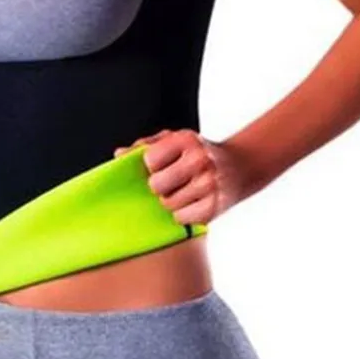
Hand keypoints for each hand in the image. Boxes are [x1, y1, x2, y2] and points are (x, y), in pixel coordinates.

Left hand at [114, 129, 250, 225]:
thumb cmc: (198, 153)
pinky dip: (183, 214)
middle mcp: (199, 160)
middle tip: (172, 181)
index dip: (152, 166)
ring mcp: (209, 185)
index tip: (163, 165)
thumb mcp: (174, 140)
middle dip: (159, 186)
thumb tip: (119, 155)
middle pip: (156, 185)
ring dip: (171, 201)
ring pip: (167, 204)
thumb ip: (145, 146)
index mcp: (186, 140)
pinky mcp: (214, 207)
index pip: (149, 161)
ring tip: (184, 191)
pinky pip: (181, 218)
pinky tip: (193, 202)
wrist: (240, 166)